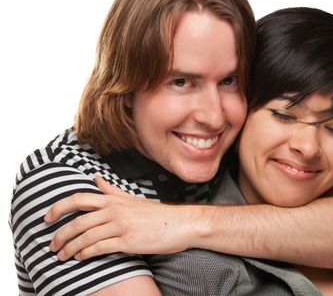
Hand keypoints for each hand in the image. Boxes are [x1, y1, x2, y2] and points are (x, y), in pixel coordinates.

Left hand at [45, 177, 197, 260]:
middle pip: (78, 221)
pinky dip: (86, 253)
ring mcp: (121, 226)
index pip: (78, 199)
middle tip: (52, 245)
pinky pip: (99, 248)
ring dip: (69, 248)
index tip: (48, 218)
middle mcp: (115, 210)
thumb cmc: (157, 214)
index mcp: (114, 199)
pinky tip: (80, 257)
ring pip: (86, 237)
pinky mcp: (128, 241)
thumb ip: (112, 191)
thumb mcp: (132, 199)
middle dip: (60, 235)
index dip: (59, 208)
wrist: (180, 224)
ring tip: (62, 256)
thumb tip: (96, 180)